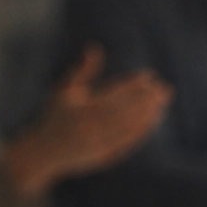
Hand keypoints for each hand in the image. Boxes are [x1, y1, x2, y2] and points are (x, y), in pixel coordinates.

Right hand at [7, 45, 172, 195]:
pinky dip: (141, 131)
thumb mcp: (63, 91)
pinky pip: (126, 143)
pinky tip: (152, 121)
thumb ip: (81, 71)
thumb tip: (95, 48)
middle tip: (164, 89)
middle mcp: (88, 128)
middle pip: (124, 111)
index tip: (149, 76)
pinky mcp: (101, 158)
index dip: (132, 85)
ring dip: (148, 115)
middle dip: (146, 100)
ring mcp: (95, 144)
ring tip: (162, 103)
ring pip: (128, 128)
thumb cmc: (54, 116)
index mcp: (79, 109)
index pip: (112, 94)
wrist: (42, 153)